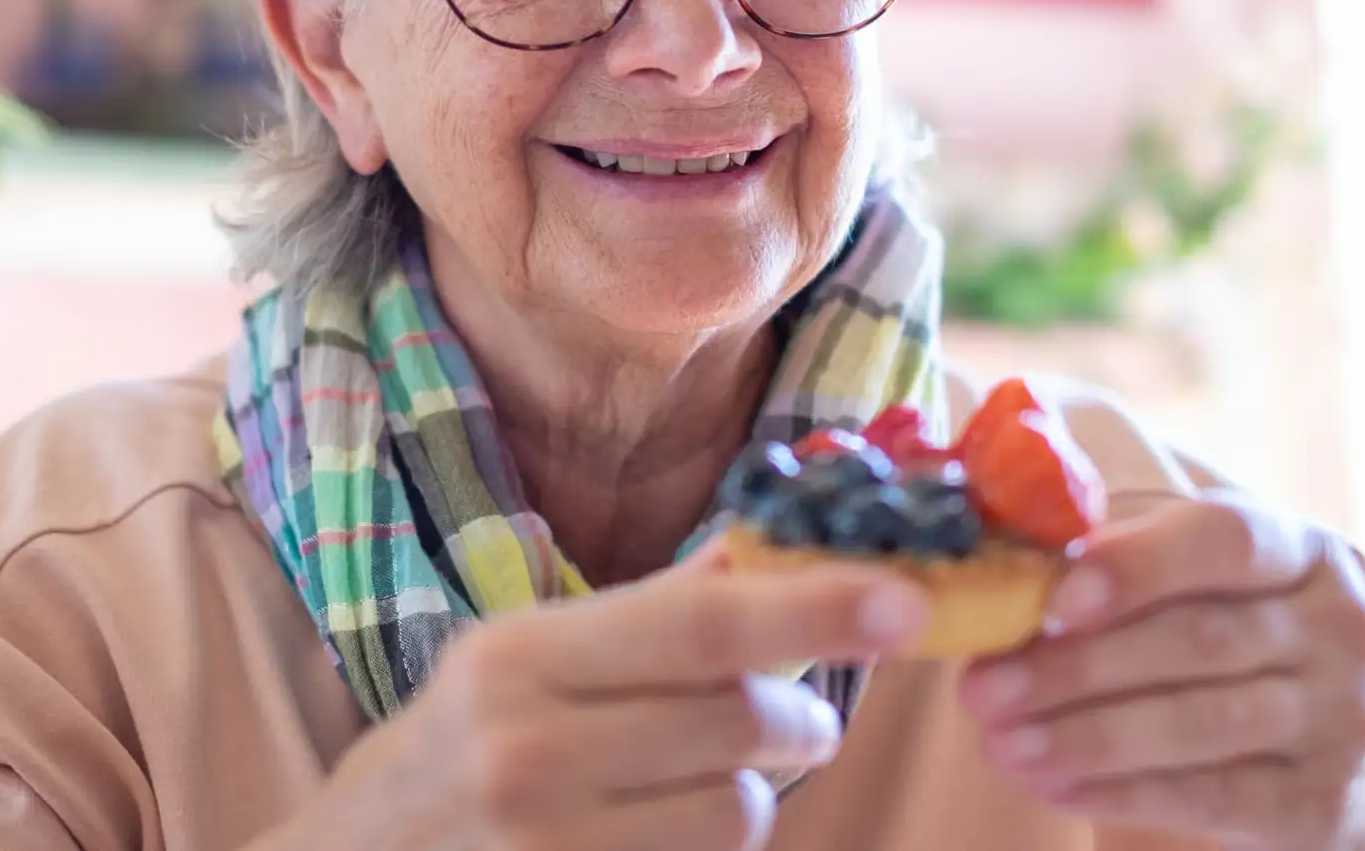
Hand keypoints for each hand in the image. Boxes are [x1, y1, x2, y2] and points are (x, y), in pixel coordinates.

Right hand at [308, 544, 929, 850]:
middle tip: (796, 716)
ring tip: (689, 787)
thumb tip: (772, 544)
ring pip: (739, 813)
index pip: (701, 624)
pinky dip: (707, 850)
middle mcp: (526, 753)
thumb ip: (653, 609)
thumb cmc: (455, 752)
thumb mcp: (524, 660)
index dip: (817, 609)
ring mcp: (545, 849)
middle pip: (740, 722)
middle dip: (795, 714)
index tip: (908, 600)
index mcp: (518, 658)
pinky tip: (651, 836)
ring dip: (747, 797)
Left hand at [959, 497, 1364, 849]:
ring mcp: (1344, 720)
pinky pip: (1210, 797)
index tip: (1053, 599)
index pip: (1224, 539)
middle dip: (1076, 667)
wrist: (1337, 752)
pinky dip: (1121, 792)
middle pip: (1198, 640)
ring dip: (1086, 736)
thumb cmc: (1229, 634)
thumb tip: (1007, 564)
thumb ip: (1117, 559)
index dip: (1136, 566)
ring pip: (1200, 724)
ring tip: (1000, 743)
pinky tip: (1053, 785)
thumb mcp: (1196, 579)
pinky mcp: (1322, 802)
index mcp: (1302, 550)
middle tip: (982, 689)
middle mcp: (1340, 629)